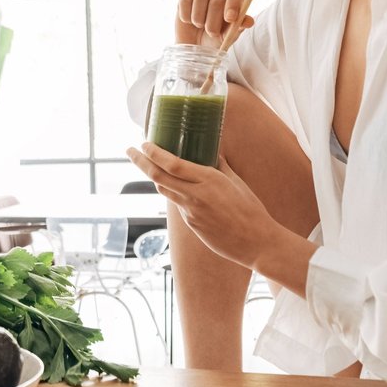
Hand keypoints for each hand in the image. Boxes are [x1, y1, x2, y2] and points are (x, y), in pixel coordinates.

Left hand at [127, 141, 276, 267]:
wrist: (256, 242)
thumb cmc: (251, 210)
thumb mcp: (237, 182)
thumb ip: (220, 167)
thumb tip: (213, 152)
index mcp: (209, 180)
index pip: (172, 164)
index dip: (153, 153)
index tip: (143, 143)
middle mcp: (195, 196)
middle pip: (157, 176)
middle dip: (140, 162)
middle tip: (130, 151)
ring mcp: (191, 212)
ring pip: (164, 190)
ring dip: (155, 176)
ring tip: (149, 164)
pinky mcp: (192, 225)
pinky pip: (178, 204)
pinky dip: (175, 193)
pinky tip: (178, 187)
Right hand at [174, 0, 255, 46]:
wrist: (195, 46)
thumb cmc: (216, 38)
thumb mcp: (229, 36)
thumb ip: (239, 27)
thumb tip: (249, 21)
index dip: (233, 2)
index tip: (230, 18)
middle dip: (214, 17)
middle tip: (212, 32)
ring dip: (199, 16)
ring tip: (200, 26)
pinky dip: (187, 14)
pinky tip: (188, 21)